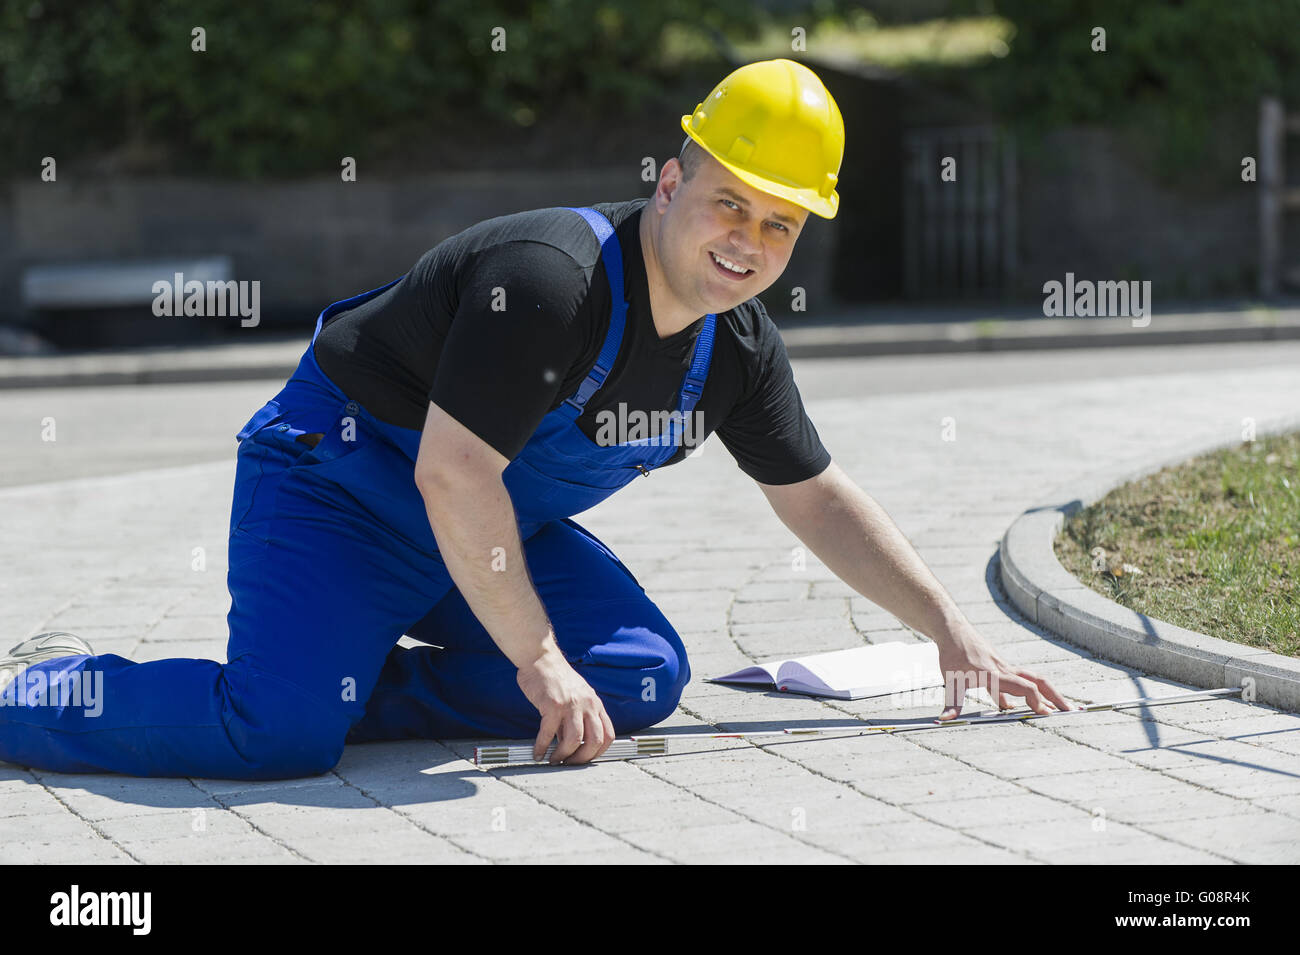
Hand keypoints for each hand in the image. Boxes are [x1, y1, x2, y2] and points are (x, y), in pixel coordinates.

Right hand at [516, 646, 615, 764]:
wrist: (541, 658)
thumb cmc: (556, 678)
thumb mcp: (577, 696)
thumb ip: (578, 717)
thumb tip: (571, 745)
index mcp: (595, 704)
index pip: (608, 734)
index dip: (599, 752)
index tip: (586, 760)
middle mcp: (587, 705)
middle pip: (595, 741)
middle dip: (582, 759)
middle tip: (569, 764)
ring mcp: (571, 705)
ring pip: (574, 740)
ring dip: (563, 755)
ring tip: (553, 761)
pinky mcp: (553, 705)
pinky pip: (549, 733)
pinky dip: (542, 747)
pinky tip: (537, 752)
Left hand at [935, 625, 1077, 720]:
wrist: (953, 630)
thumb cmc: (952, 655)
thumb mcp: (950, 681)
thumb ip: (952, 703)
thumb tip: (944, 721)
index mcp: (994, 674)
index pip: (1021, 687)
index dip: (1035, 700)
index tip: (1046, 714)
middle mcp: (1004, 670)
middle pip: (1037, 681)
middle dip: (1055, 696)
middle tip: (1070, 711)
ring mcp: (1005, 668)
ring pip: (1032, 680)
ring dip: (1047, 694)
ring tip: (1059, 709)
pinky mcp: (1003, 668)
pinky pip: (1022, 681)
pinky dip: (1031, 693)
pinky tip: (1031, 707)